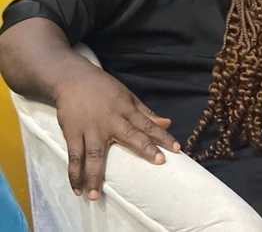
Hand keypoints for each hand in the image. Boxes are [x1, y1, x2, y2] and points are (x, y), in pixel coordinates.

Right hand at [53, 64, 178, 199]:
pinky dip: (74, 173)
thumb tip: (168, 123)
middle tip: (157, 162)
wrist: (72, 79)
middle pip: (130, 137)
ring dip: (95, 176)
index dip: (163, 137)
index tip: (176, 150)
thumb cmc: (104, 89)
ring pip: (94, 155)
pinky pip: (74, 157)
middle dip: (145, 149)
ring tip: (96, 196)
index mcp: (126, 111)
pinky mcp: (72, 134)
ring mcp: (90, 129)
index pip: (149, 125)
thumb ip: (146, 113)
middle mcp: (110, 121)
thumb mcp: (128, 97)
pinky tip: (78, 188)